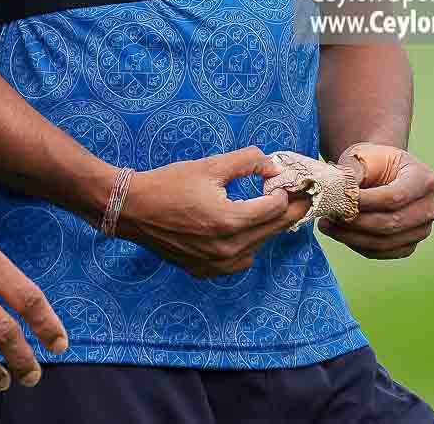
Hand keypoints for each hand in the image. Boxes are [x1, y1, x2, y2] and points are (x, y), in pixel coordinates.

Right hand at [114, 147, 311, 278]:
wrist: (132, 210)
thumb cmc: (169, 184)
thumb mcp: (210, 166)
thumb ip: (247, 162)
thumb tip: (274, 168)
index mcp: (231, 221)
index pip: (276, 208)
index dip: (285, 192)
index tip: (288, 181)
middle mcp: (228, 249)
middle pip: (273, 229)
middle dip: (288, 210)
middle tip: (300, 196)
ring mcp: (217, 265)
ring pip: (259, 246)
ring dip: (267, 228)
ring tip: (268, 209)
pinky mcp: (206, 271)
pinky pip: (240, 261)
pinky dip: (247, 245)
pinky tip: (242, 230)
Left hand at [319, 143, 433, 259]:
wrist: (383, 173)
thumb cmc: (372, 163)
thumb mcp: (362, 156)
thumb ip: (350, 172)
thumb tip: (336, 190)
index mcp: (424, 179)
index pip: (395, 197)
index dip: (366, 202)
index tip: (339, 200)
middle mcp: (430, 207)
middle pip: (391, 223)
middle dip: (356, 222)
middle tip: (329, 215)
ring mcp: (422, 229)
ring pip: (385, 241)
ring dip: (352, 236)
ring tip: (327, 224)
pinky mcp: (409, 245)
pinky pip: (382, 252)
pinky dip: (357, 245)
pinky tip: (339, 233)